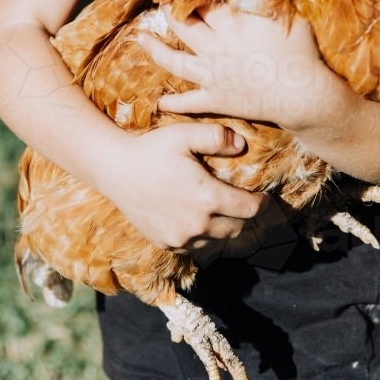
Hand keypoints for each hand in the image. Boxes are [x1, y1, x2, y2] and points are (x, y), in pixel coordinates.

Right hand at [99, 122, 269, 250]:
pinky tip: (197, 218)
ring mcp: (180, 238)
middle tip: (244, 202)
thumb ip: (217, 137)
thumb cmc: (152, 149)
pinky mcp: (166, 243)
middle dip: (244, 215)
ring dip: (223, 226)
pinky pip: (194, 245)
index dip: (261, 203)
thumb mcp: (185, 134)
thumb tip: (242, 145)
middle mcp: (197, 224)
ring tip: (221, 210)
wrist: (115, 170)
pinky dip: (202, 234)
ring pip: (216, 239)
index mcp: (208, 198)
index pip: (250, 209)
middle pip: (236, 227)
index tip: (264, 197)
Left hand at [138, 4, 341, 131]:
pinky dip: (173, 102)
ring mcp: (213, 76)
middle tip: (158, 2)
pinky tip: (158, 102)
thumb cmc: (300, 51)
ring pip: (176, 61)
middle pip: (184, 26)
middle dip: (169, 12)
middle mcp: (216, 49)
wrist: (304, 95)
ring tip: (140, 39)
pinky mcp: (217, 100)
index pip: (204, 2)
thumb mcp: (286, 13)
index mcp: (232, 25)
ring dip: (155, 49)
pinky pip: (189, 102)